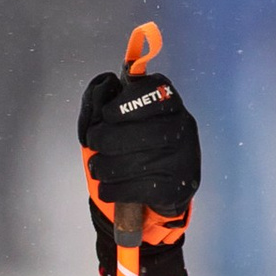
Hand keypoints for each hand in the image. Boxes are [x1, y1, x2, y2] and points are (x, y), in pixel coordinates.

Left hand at [79, 64, 199, 247]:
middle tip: (94, 142)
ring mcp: (180, 159)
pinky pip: (129, 189)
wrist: (169, 185)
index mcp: (170, 104)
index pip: (150, 93)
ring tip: (97, 166)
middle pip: (132, 132)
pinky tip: (108, 185)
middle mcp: (181, 128)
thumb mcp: (129, 116)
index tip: (107, 114)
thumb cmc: (142, 145)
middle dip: (101, 138)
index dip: (122, 105)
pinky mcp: (173, 188)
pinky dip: (109, 189)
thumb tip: (102, 86)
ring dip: (101, 166)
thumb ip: (109, 99)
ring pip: (126, 163)